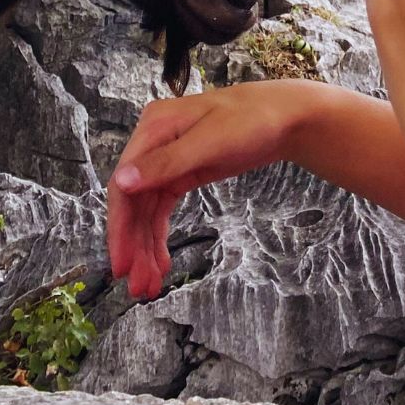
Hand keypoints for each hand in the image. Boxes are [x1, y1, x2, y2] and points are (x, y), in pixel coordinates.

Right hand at [105, 81, 309, 299]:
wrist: (285, 117)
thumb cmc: (251, 121)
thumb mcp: (210, 142)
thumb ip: (166, 163)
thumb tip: (122, 181)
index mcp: (154, 128)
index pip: (123, 184)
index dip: (120, 227)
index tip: (122, 266)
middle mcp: (154, 142)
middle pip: (134, 202)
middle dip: (134, 245)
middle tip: (137, 287)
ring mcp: (168, 159)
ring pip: (146, 210)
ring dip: (145, 247)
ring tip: (149, 285)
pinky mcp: (183, 172)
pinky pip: (161, 208)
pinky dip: (159, 235)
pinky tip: (162, 261)